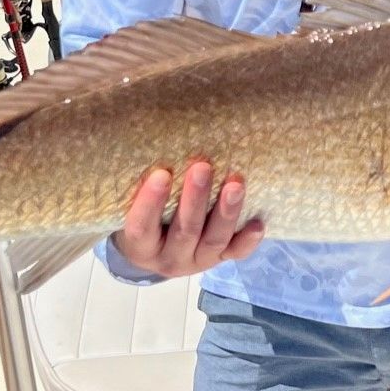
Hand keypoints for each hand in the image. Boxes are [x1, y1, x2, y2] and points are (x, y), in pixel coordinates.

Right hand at [111, 161, 264, 278]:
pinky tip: (258, 223)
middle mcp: (168, 258)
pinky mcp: (218, 259)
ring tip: (236, 185)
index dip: (150, 204)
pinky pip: (235, 253)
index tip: (162, 174)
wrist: (155, 249)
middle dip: (195, 200)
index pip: (141, 228)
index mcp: (140, 246)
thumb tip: (144, 129)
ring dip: (226, 213)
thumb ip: (139, 180)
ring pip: (214, 241)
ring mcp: (196, 261)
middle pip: (184, 232)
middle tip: (203, 167)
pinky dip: (247, 240)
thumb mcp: (131, 204)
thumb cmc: (143, 213)